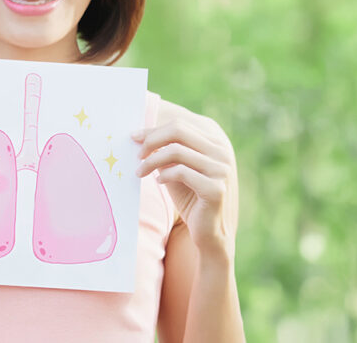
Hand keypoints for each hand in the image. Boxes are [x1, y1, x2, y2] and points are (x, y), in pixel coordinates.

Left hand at [131, 110, 237, 259]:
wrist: (210, 233)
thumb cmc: (190, 196)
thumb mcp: (176, 168)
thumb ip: (166, 151)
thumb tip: (139, 135)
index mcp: (216, 141)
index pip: (180, 124)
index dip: (154, 129)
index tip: (134, 137)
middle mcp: (223, 151)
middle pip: (178, 130)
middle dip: (151, 140)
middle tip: (136, 153)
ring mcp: (222, 169)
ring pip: (176, 150)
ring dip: (152, 160)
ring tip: (140, 171)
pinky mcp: (216, 188)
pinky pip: (181, 172)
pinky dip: (164, 175)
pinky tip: (159, 182)